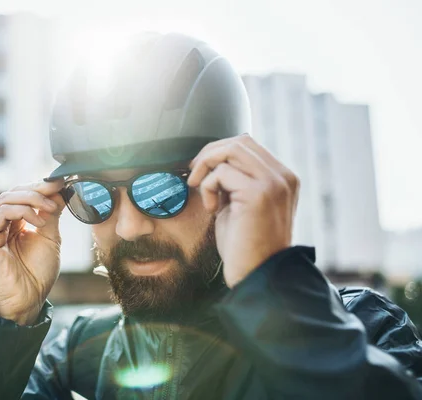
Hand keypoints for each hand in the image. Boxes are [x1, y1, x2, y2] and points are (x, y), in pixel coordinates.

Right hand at [0, 180, 64, 324]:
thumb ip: (51, 213)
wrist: (29, 299)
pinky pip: (2, 213)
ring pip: (7, 198)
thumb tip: (59, 190)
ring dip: (32, 199)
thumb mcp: (50, 236)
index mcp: (11, 222)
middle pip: (13, 192)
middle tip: (57, 190)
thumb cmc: (38, 273)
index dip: (40, 186)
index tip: (61, 183)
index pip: (22, 194)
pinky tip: (39, 222)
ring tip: (51, 208)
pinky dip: (23, 211)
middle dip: (37, 189)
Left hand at [187, 134, 299, 287]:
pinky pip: (222, 173)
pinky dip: (208, 187)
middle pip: (240, 141)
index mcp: (282, 178)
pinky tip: (212, 209)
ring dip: (207, 166)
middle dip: (209, 154)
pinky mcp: (258, 194)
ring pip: (231, 149)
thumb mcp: (242, 205)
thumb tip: (214, 161)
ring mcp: (273, 184)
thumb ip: (236, 181)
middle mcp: (283, 177)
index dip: (219, 151)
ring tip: (200, 189)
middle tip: (194, 176)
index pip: (248, 144)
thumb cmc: (245, 246)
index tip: (201, 170)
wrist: (256, 276)